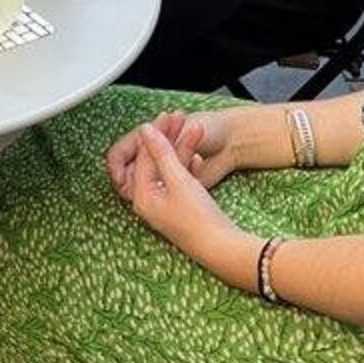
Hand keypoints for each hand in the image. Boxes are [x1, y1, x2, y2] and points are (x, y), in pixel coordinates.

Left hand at [107, 121, 245, 271]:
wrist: (222, 246)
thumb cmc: (198, 218)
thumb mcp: (178, 180)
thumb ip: (161, 153)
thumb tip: (146, 131)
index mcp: (141, 196)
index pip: (143, 157)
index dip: (156, 134)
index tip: (166, 116)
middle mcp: (148, 201)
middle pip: (154, 161)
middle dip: (170, 139)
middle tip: (181, 119)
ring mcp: (163, 205)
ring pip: (169, 168)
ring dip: (182, 149)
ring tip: (197, 130)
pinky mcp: (179, 207)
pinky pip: (178, 180)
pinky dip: (187, 167)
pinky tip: (199, 158)